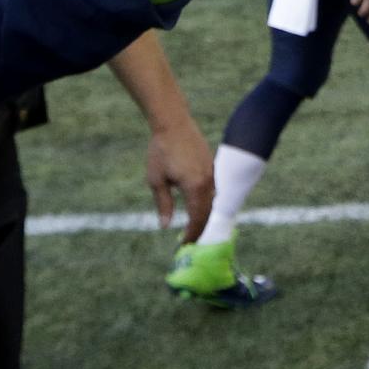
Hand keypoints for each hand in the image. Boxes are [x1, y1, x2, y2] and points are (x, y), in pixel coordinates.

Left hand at [145, 117, 214, 244]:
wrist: (173, 123)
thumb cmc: (161, 151)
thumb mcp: (156, 180)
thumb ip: (164, 204)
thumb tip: (165, 226)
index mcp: (195, 187)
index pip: (197, 218)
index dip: (191, 234)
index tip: (184, 245)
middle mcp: (208, 182)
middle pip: (207, 213)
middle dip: (199, 229)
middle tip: (189, 241)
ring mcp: (211, 173)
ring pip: (211, 201)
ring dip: (203, 216)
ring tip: (193, 227)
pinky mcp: (211, 166)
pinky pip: (212, 190)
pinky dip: (206, 202)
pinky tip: (197, 206)